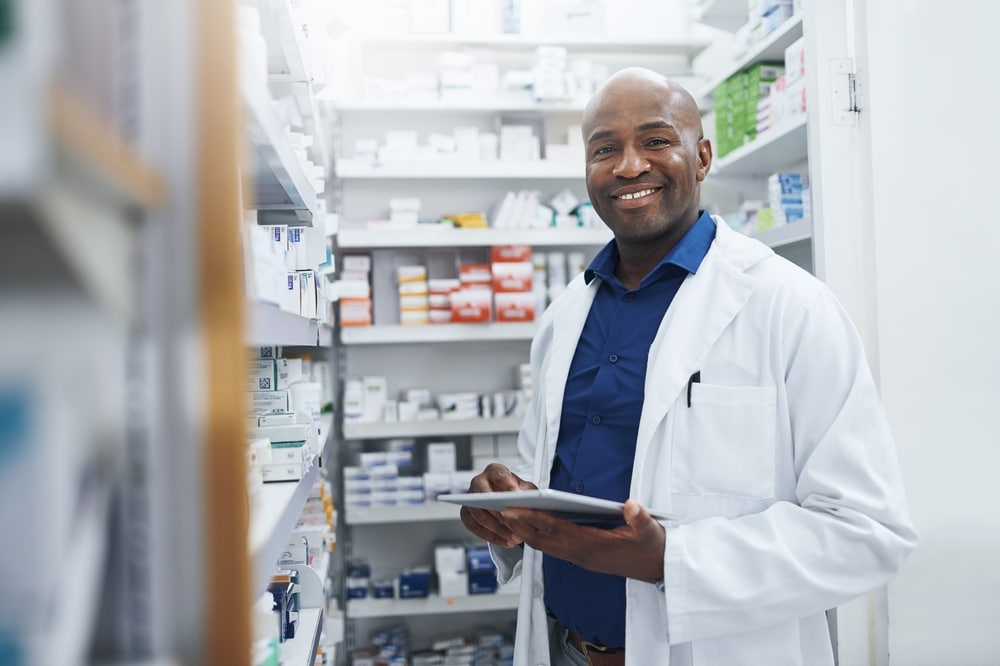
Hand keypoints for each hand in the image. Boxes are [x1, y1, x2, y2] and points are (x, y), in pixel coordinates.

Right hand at [459, 463, 536, 548]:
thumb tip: (528, 502)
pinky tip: (505, 541)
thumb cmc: (519, 494)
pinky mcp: (466, 514)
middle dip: (498, 512)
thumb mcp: (529, 491)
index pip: (498, 475)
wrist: (511, 504)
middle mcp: (479, 482)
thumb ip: (529, 494)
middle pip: (483, 495)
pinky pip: (474, 527)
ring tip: (514, 537)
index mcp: (494, 471)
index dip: (507, 486)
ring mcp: (470, 498)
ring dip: (497, 528)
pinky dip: (490, 536)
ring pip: (478, 514)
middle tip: (513, 524)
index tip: (516, 496)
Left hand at [501, 499, 665, 582]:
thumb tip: (630, 506)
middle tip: (497, 510)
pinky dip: (538, 537)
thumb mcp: (651, 530)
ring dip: (525, 533)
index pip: (555, 530)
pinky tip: (531, 526)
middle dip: (519, 526)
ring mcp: (581, 559)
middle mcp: (582, 555)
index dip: (532, 518)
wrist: (660, 570)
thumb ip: (640, 518)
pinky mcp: (583, 559)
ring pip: (545, 546)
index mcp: (593, 545)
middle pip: (542, 540)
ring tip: (508, 516)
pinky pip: (553, 548)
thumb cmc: (652, 547)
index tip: (512, 509)